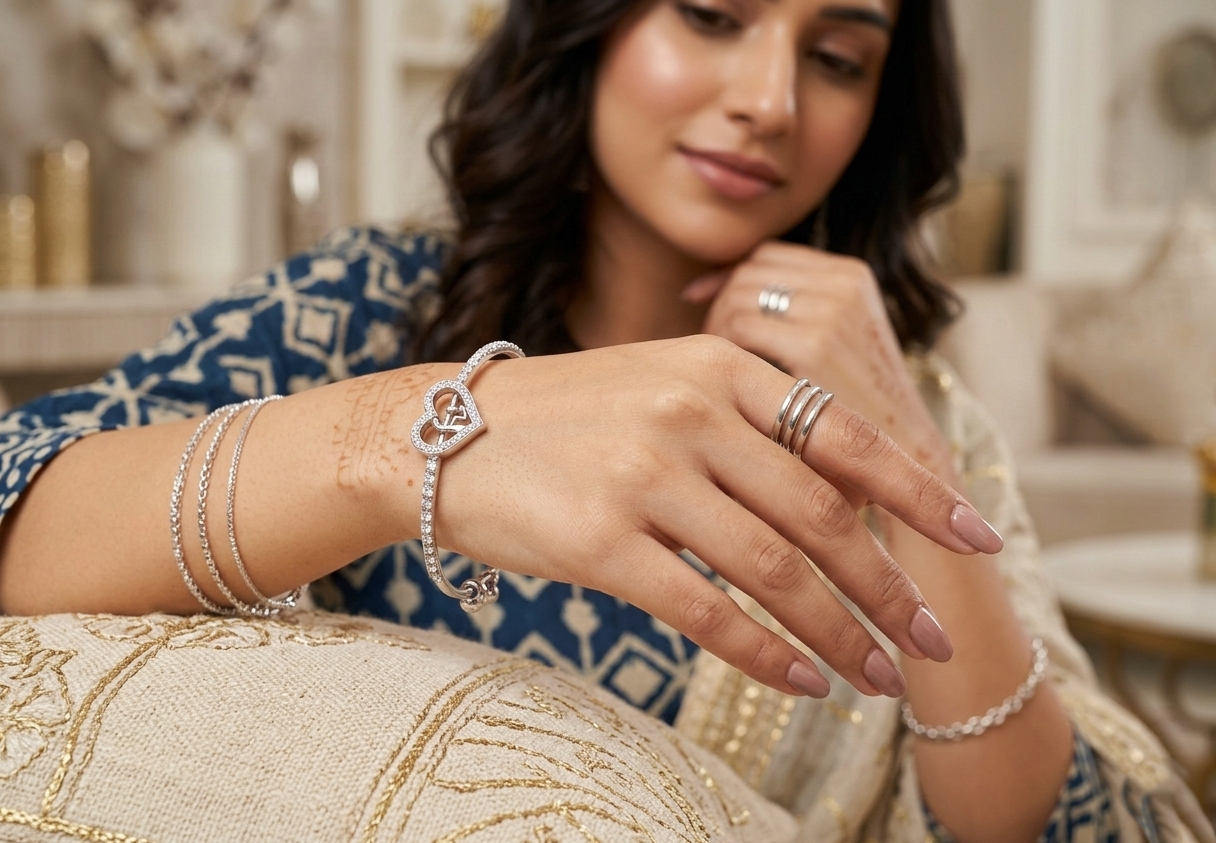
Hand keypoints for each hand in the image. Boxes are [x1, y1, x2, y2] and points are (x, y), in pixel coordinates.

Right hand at [424, 336, 1001, 699]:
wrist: (441, 435)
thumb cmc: (562, 416)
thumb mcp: (660, 382)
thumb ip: (745, 423)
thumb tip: (839, 497)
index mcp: (719, 366)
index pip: (845, 434)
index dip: (922, 492)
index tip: (977, 538)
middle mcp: (691, 412)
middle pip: (822, 513)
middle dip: (888, 585)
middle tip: (928, 639)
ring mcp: (645, 473)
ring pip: (774, 567)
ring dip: (837, 630)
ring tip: (876, 676)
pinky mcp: (601, 539)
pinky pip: (705, 608)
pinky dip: (764, 651)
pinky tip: (800, 681)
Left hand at [685, 242, 955, 480]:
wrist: (909, 467)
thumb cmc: (848, 417)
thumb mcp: (824, 350)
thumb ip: (774, 315)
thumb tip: (692, 290)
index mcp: (849, 275)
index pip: (764, 258)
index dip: (726, 282)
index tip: (696, 306)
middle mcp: (843, 283)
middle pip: (746, 275)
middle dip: (718, 310)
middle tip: (705, 361)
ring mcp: (831, 310)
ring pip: (737, 300)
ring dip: (715, 336)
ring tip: (718, 383)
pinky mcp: (815, 346)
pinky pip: (738, 330)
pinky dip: (722, 360)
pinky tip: (727, 395)